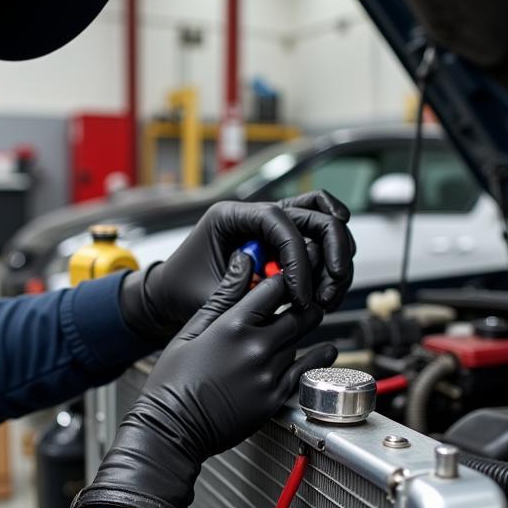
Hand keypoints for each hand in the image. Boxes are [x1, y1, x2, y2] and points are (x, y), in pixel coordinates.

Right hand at [72, 255, 336, 507]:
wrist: (172, 428)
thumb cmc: (173, 380)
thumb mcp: (191, 330)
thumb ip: (223, 295)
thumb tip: (244, 262)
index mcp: (232, 326)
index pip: (275, 288)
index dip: (283, 279)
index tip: (284, 279)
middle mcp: (256, 348)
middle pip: (300, 312)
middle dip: (303, 302)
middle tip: (303, 298)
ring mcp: (269, 375)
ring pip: (303, 340)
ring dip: (305, 330)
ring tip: (306, 321)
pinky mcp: (276, 399)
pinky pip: (307, 371)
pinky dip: (318, 358)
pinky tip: (324, 350)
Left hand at [119, 190, 353, 343]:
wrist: (172, 295)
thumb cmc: (183, 291)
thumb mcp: (208, 295)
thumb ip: (243, 289)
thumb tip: (284, 282)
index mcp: (229, 216)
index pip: (277, 219)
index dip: (297, 256)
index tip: (301, 293)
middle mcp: (254, 215)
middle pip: (312, 212)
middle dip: (331, 250)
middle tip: (331, 288)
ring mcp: (271, 227)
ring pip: (322, 222)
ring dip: (336, 257)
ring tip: (329, 296)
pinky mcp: (281, 244)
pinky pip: (316, 241)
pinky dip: (330, 262)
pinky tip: (329, 289)